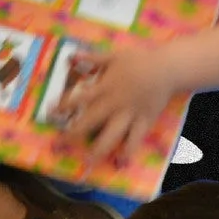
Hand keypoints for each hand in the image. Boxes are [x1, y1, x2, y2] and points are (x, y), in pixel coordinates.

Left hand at [59, 37, 181, 160]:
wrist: (168, 68)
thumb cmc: (139, 60)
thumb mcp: (113, 56)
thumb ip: (92, 59)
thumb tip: (71, 56)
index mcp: (105, 88)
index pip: (79, 99)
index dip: (63, 106)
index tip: (50, 113)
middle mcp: (114, 104)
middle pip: (90, 122)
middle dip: (73, 134)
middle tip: (59, 145)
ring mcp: (129, 115)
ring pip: (111, 135)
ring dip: (99, 149)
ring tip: (88, 162)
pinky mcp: (144, 121)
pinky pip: (135, 139)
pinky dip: (129, 151)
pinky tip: (121, 163)